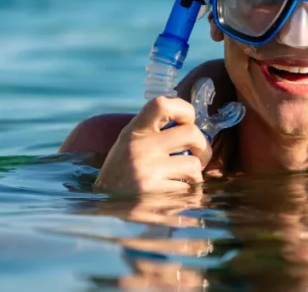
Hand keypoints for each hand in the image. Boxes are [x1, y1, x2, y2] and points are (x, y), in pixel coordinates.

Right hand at [94, 96, 211, 193]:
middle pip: (191, 133)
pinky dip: (187, 193)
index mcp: (134, 132)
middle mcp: (140, 149)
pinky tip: (174, 194)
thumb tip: (195, 125)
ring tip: (184, 178)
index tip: (188, 121)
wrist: (104, 203)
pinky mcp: (156, 196)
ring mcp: (148, 173)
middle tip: (198, 155)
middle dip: (203, 146)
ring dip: (195, 174)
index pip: (163, 104)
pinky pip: (189, 190)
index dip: (184, 109)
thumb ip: (156, 131)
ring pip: (194, 165)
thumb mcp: (131, 142)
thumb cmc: (124, 169)